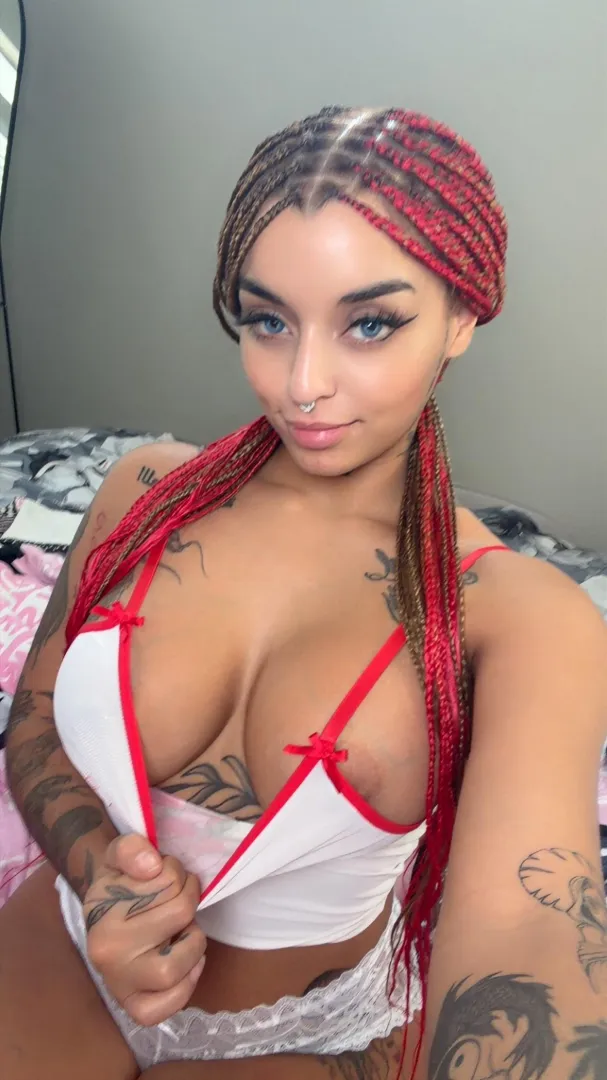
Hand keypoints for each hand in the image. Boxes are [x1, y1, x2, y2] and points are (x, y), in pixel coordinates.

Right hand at [83, 834, 205, 1025]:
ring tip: (183, 930)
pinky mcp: (135, 1006)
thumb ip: (131, 848)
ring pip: (175, 968)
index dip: (178, 873)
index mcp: (103, 915)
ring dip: (193, 942)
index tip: (166, 873)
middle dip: (189, 899)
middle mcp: (108, 955)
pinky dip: (188, 984)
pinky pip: (170, 1003)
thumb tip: (152, 865)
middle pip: (180, 916)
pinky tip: (188, 961)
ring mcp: (121, 984)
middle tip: (180, 896)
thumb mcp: (118, 854)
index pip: (168, 883)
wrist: (102, 914)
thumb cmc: (117, 883)